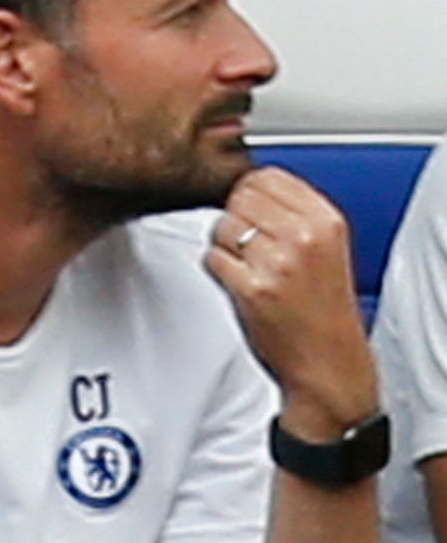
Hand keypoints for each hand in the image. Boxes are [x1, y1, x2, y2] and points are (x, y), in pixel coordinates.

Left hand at [206, 164, 382, 432]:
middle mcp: (303, 238)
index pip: (267, 176)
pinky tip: (243, 287)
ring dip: (226, 247)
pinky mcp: (251, 287)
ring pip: (221, 226)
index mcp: (326, 222)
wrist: (329, 366)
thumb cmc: (324, 312)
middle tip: (254, 249)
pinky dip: (219, 272)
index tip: (255, 213)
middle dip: (237, 220)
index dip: (252, 194)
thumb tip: (250, 184)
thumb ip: (295, 213)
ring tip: (252, 270)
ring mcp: (276, 262)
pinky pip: (212, 258)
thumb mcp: (328, 250)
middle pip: (238, 198)